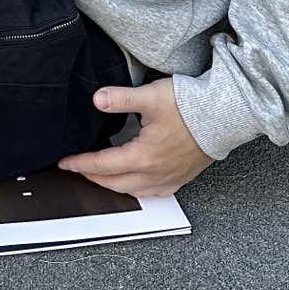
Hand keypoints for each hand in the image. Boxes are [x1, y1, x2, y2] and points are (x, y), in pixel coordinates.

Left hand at [56, 77, 213, 197]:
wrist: (223, 117)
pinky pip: (153, 193)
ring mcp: (169, 178)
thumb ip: (121, 98)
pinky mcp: (181, 178)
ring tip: (100, 175)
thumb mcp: (150, 96)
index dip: (80, 164)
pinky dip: (136, 190)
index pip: (102, 166)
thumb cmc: (191, 107)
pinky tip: (134, 183)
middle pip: (114, 183)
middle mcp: (155, 174)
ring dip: (113, 185)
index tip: (66, 162)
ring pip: (133, 191)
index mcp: (143, 157)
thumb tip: (97, 99)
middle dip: (92, 177)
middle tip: (77, 169)